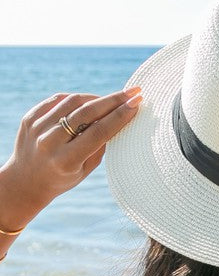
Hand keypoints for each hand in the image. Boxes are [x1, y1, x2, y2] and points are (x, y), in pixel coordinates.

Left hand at [0, 86, 142, 229]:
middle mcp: (49, 142)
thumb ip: (100, 145)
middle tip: (133, 92)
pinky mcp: (30, 118)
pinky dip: (76, 99)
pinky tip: (88, 102)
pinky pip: (57, 100)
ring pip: (73, 102)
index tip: (136, 103)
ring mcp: (37, 128)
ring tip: (111, 100)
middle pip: (87, 113)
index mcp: (66, 160)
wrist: (25, 182)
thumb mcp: (85, 169)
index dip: (120, 116)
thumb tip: (118, 117)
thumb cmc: (63, 178)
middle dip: (114, 100)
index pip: (99, 132)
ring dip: (96, 98)